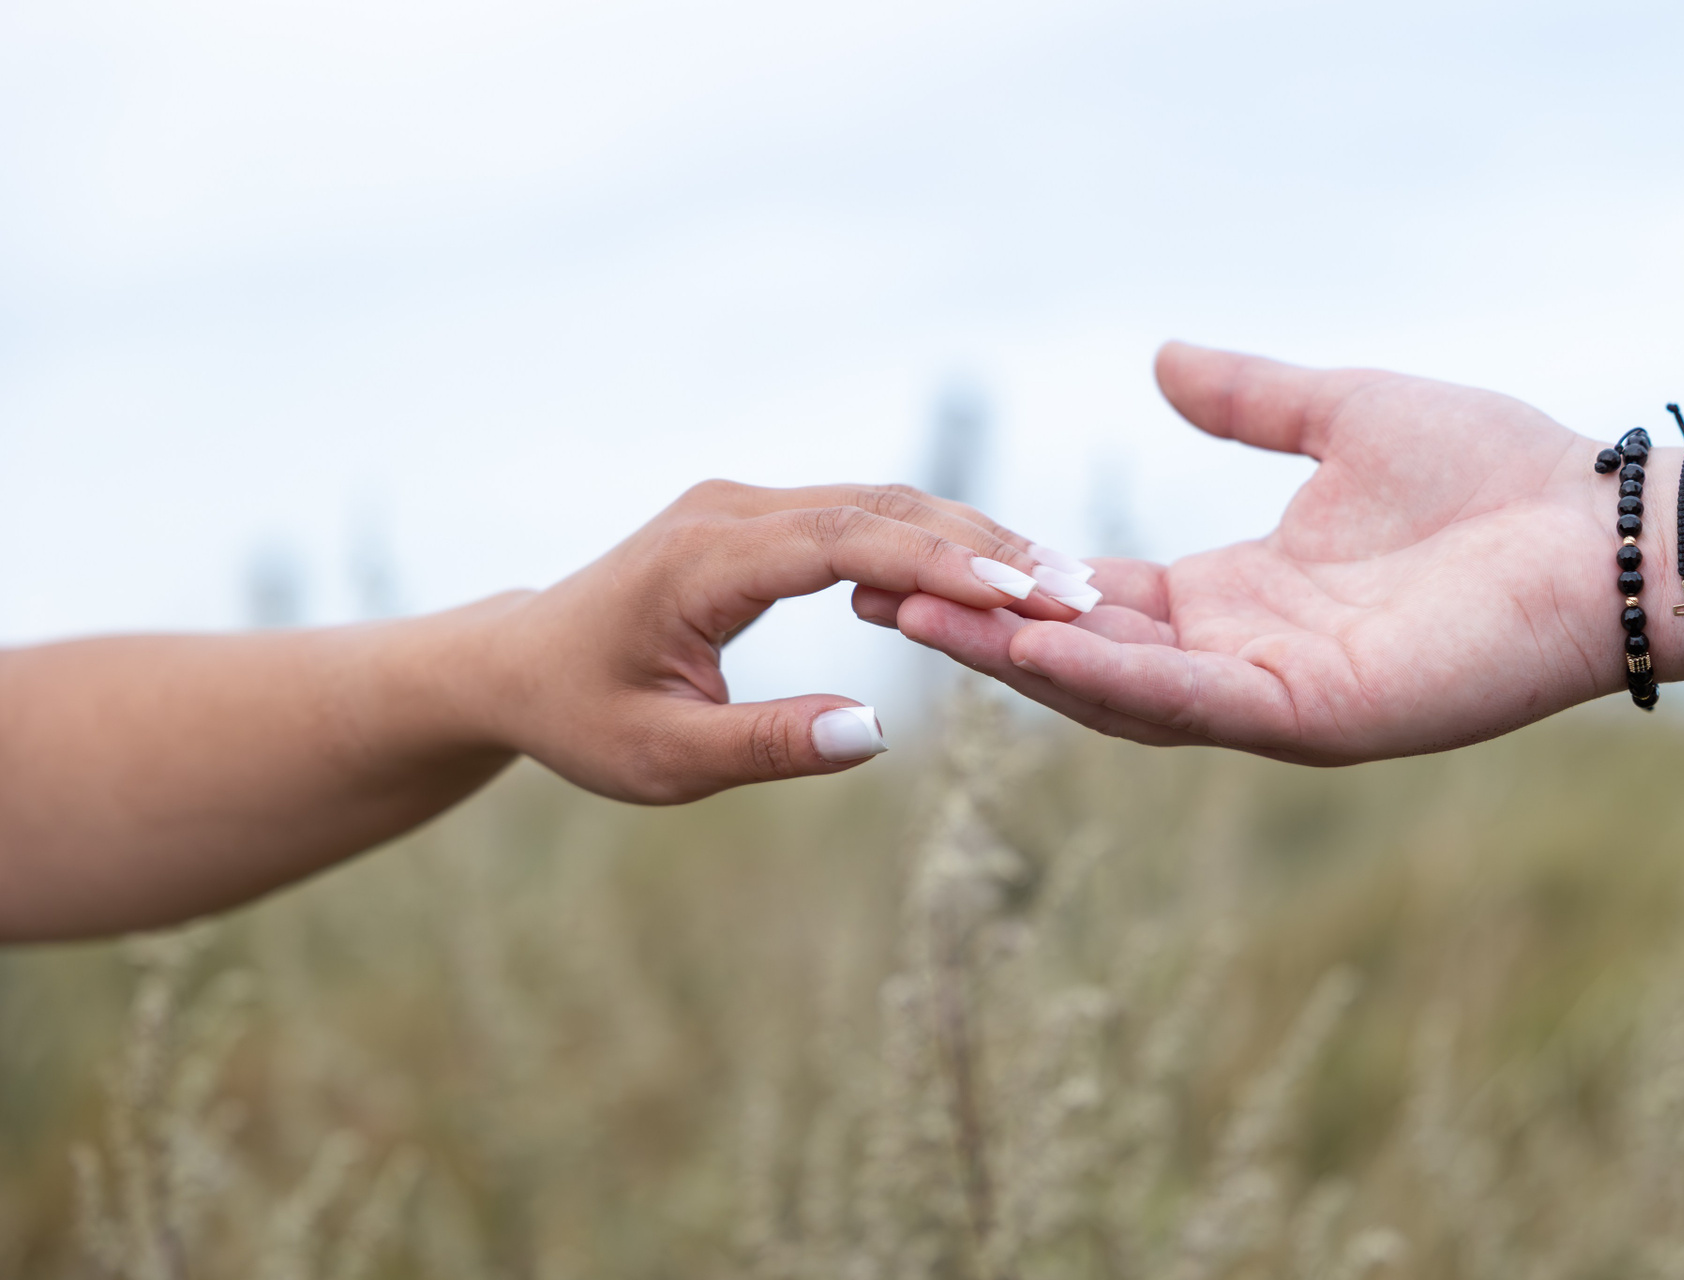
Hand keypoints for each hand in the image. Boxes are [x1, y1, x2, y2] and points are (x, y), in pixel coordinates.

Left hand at [479, 480, 1089, 801]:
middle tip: (1077, 590)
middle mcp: (730, 510)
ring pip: (882, 502)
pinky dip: (934, 541)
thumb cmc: (584, 716)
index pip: (846, 540)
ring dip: (970, 538)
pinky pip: (862, 517)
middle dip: (984, 545)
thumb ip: (769, 744)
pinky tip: (994, 577)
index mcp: (702, 560)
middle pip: (882, 505)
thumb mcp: (664, 758)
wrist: (520, 664)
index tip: (1028, 595)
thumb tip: (877, 732)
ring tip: (1059, 583)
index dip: (944, 563)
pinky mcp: (760, 520)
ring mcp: (746, 506)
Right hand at [873, 342, 1630, 764]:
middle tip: (879, 596)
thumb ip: (1249, 399)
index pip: (1095, 598)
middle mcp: (1240, 658)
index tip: (919, 554)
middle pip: (1081, 655)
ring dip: (1020, 659)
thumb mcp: (1344, 417)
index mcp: (1239, 597)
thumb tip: (1162, 359)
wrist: (1602, 534)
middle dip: (981, 632)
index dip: (1007, 580)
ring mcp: (1272, 699)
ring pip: (1117, 690)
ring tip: (923, 618)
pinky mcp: (1313, 720)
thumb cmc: (1494, 477)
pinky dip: (1115, 677)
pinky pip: (1193, 703)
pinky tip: (1040, 643)